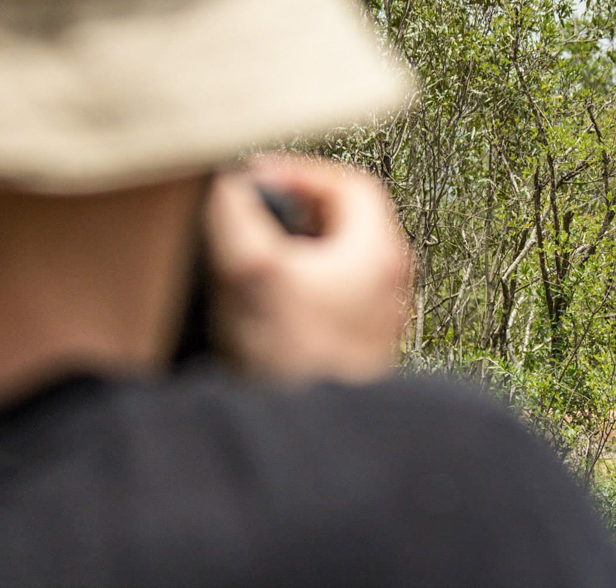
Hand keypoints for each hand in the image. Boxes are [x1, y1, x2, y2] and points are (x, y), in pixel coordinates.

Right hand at [204, 156, 411, 383]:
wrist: (316, 443)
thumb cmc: (297, 363)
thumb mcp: (252, 273)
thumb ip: (236, 217)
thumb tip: (225, 183)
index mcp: (378, 252)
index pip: (349, 183)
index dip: (300, 172)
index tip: (260, 179)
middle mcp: (389, 282)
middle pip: (347, 221)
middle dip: (297, 211)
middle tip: (257, 214)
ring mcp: (378, 319)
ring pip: (340, 262)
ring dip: (297, 251)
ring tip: (256, 259)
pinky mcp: (360, 350)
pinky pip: (333, 300)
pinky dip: (302, 289)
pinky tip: (267, 308)